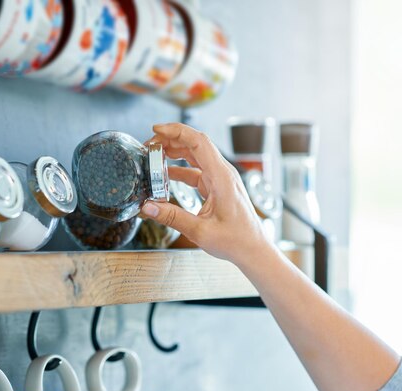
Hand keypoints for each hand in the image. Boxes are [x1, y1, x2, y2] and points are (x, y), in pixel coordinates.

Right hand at [142, 123, 270, 265]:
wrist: (253, 249)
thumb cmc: (236, 241)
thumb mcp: (200, 231)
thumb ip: (172, 217)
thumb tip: (148, 206)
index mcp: (221, 178)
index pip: (199, 142)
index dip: (176, 131)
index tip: (156, 130)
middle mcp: (222, 173)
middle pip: (196, 144)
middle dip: (171, 139)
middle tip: (149, 145)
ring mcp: (221, 178)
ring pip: (196, 155)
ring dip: (175, 151)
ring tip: (154, 154)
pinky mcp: (218, 186)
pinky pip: (197, 170)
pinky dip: (181, 168)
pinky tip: (166, 173)